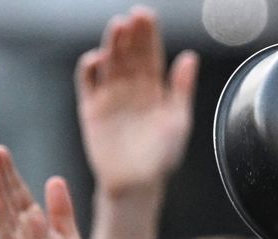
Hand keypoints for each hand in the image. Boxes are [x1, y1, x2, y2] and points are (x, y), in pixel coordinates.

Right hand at [76, 6, 198, 198]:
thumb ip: (182, 89)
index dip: (149, 35)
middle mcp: (132, 88)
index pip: (151, 54)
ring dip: (112, 43)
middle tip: (134, 16)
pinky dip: (90, 66)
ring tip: (118, 27)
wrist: (136, 183)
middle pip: (129, 53)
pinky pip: (87, 80)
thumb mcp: (178, 121)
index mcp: (154, 89)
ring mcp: (111, 96)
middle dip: (131, 34)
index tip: (148, 16)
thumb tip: (190, 57)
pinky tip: (99, 58)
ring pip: (109, 61)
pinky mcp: (91, 107)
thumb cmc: (162, 157)